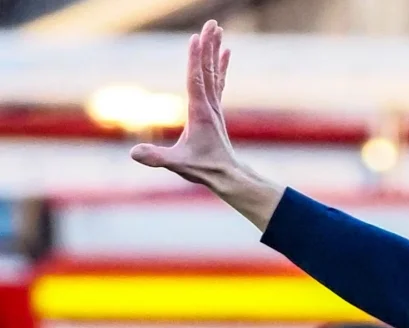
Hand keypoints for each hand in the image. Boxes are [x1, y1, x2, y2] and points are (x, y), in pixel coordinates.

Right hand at [130, 20, 235, 187]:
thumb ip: (156, 158)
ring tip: (217, 29)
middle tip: (212, 23)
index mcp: (199, 112)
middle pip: (207, 69)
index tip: (197, 38)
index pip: (196, 80)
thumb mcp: (177, 164)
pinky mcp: (215, 109)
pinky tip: (226, 52)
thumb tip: (134, 153)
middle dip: (208, 45)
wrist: (227, 175)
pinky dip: (221, 65)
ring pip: (214, 71)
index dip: (195, 59)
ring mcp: (214, 106)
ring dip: (214, 49)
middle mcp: (209, 105)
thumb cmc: (203, 169)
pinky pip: (218, 81)